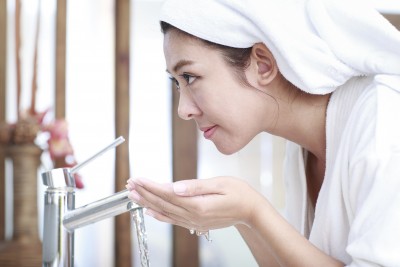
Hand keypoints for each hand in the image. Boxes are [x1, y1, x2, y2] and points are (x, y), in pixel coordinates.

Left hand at [126, 176, 263, 230]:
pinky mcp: (195, 222)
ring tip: (134, 196)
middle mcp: (193, 216)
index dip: (151, 186)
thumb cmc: (239, 194)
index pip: (168, 194)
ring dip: (147, 203)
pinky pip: (173, 220)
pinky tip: (150, 212)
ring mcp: (194, 221)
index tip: (138, 179)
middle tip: (129, 185)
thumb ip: (196, 187)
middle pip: (162, 204)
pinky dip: (159, 215)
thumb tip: (175, 187)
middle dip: (144, 193)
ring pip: (164, 212)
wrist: (251, 211)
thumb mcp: (220, 184)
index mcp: (198, 205)